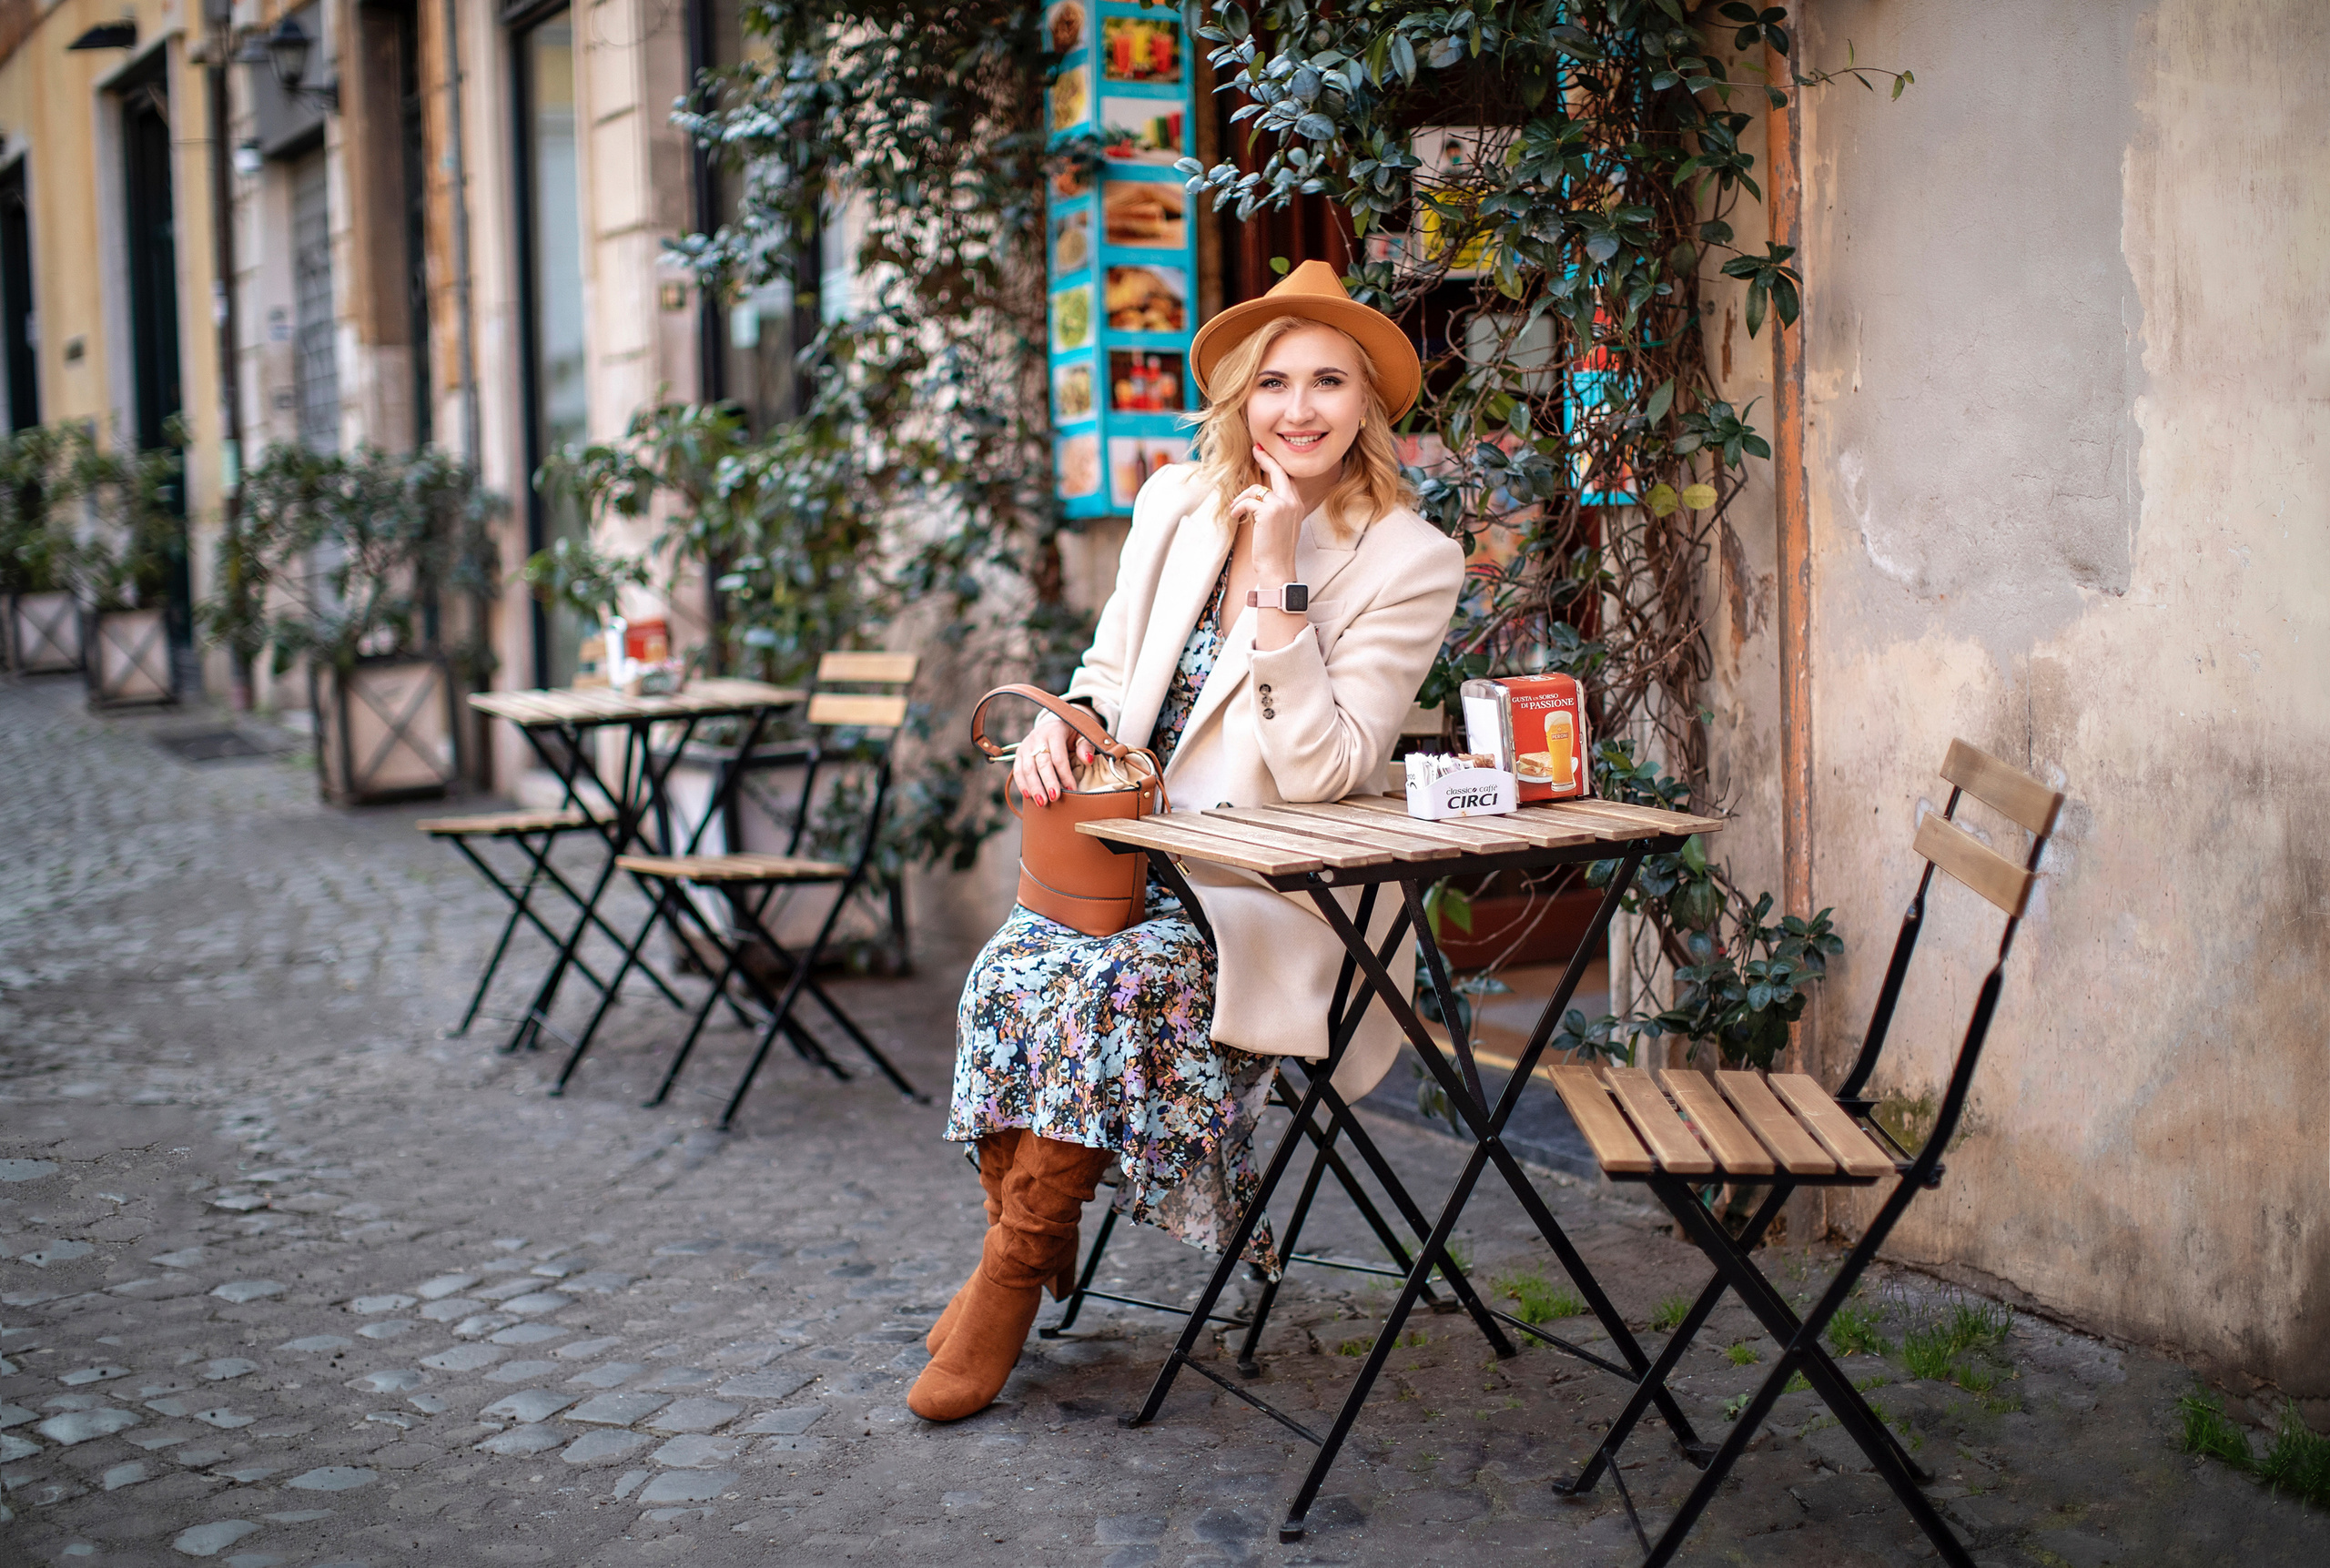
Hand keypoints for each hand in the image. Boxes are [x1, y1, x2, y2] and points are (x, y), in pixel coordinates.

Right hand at [1013, 709, 1095, 805]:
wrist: (1053, 725)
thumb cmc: (1071, 734)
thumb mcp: (1081, 735)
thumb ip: (1086, 746)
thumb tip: (1087, 760)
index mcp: (1054, 732)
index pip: (1059, 757)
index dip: (1065, 775)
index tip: (1072, 790)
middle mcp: (1037, 737)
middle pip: (1042, 763)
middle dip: (1048, 782)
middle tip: (1054, 798)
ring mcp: (1026, 745)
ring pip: (1028, 768)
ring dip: (1034, 787)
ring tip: (1041, 802)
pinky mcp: (1019, 753)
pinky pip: (1017, 770)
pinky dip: (1022, 784)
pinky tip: (1028, 796)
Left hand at [1228, 445, 1304, 572]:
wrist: (1277, 567)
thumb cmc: (1276, 550)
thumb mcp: (1281, 525)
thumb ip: (1276, 508)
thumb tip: (1260, 495)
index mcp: (1296, 504)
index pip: (1287, 478)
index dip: (1275, 465)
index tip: (1264, 453)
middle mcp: (1293, 502)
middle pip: (1279, 472)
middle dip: (1266, 459)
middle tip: (1255, 449)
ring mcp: (1283, 505)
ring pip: (1257, 489)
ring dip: (1241, 499)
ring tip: (1235, 510)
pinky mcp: (1269, 512)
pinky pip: (1248, 501)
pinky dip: (1238, 508)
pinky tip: (1235, 516)